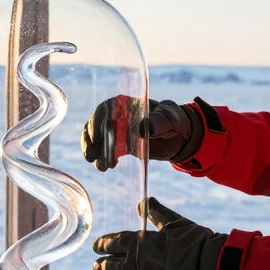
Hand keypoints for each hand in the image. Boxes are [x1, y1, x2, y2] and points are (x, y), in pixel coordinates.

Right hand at [80, 96, 203, 170]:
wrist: (178, 136)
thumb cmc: (174, 121)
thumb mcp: (170, 119)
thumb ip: (158, 121)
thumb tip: (142, 128)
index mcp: (126, 103)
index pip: (105, 110)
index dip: (96, 122)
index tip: (96, 138)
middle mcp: (116, 115)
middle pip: (95, 125)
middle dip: (91, 141)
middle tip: (92, 156)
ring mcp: (116, 130)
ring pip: (95, 139)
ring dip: (93, 152)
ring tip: (101, 166)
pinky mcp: (119, 145)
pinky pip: (104, 150)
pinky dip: (102, 158)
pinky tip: (109, 166)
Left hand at [92, 198, 226, 269]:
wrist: (204, 269)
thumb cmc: (191, 243)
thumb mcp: (173, 221)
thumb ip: (156, 212)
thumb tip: (144, 202)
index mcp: (136, 242)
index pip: (109, 243)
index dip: (100, 245)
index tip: (96, 247)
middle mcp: (132, 264)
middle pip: (107, 267)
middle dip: (99, 267)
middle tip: (96, 267)